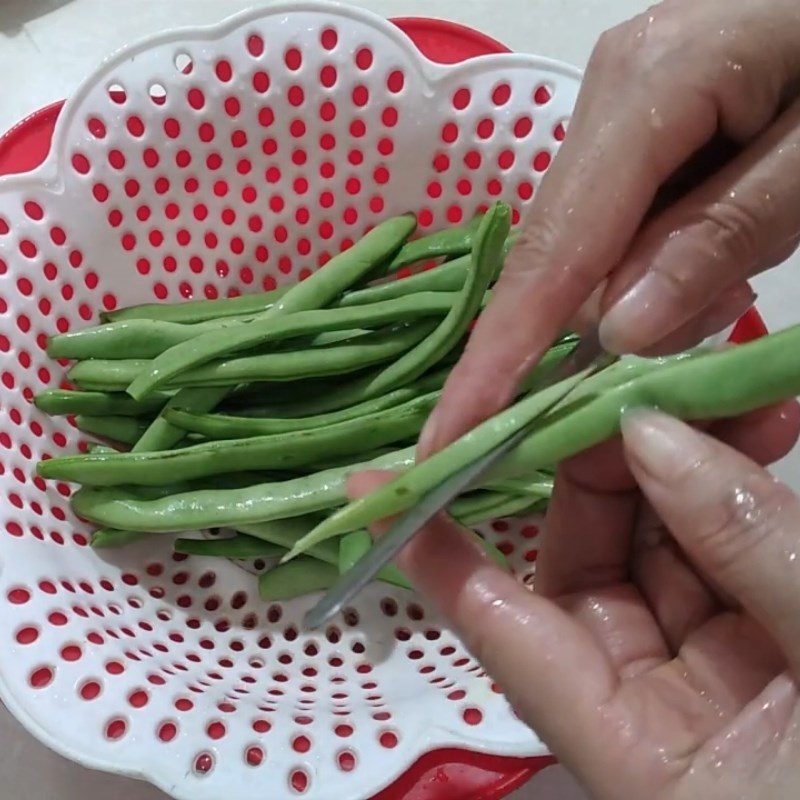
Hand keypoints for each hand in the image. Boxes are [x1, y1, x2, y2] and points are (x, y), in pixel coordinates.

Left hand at [350, 401, 799, 799]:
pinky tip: (765, 422)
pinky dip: (746, 486)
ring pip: (668, 542)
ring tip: (718, 381)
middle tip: (629, 383)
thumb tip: (656, 435)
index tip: (382, 482)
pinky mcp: (778, 644)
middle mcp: (669, 710)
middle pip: (592, 562)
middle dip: (601, 464)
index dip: (442, 551)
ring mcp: (726, 673)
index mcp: (644, 754)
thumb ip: (756, 555)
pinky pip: (737, 549)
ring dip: (686, 459)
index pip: (511, 630)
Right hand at [421, 0, 799, 454]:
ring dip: (638, 298)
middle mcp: (608, 94)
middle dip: (587, 335)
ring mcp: (617, 108)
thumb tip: (618, 331)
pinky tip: (709, 261)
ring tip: (730, 285)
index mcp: (649, 87)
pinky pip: (616, 222)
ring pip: (588, 244)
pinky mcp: (635, 126)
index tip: (452, 435)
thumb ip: (722, 236)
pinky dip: (653, 267)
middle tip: (679, 352)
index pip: (556, 248)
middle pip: (560, 252)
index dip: (500, 354)